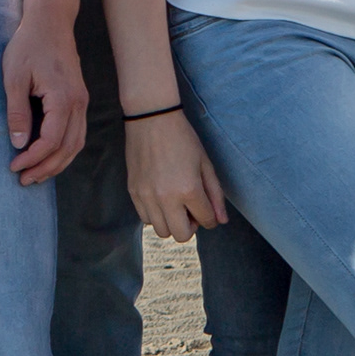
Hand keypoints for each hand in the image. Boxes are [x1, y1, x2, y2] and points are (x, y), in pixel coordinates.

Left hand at [3, 17, 88, 184]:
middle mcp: (78, 103)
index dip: (33, 158)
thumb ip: (17, 112)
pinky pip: (77, 132)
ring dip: (58, 163)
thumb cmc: (28, 46)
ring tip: (36, 175)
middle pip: (68, 147)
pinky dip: (65, 150)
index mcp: (63, 98)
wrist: (50, 22)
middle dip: (46, 168)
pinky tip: (49, 157)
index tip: (14, 167)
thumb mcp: (14, 77)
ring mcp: (82, 101)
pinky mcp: (79, 99)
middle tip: (24, 180)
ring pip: (76, 143)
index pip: (52, 140)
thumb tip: (19, 144)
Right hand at [120, 108, 225, 240]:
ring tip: (175, 204)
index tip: (207, 209)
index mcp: (189, 190)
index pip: (205, 221)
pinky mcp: (133, 192)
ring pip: (161, 230)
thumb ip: (215, 195)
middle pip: (181, 235)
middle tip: (191, 210)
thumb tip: (221, 221)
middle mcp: (166, 198)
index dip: (210, 218)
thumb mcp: (205, 165)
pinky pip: (146, 218)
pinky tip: (161, 198)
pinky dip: (156, 215)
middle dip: (191, 226)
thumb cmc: (183, 139)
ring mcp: (146, 197)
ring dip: (172, 222)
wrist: (151, 120)